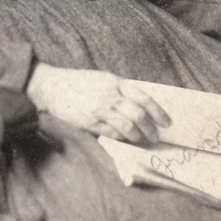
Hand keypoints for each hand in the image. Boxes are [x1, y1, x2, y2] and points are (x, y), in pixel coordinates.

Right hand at [27, 63, 170, 144]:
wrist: (54, 87)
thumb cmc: (79, 82)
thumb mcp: (103, 79)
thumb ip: (120, 90)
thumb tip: (139, 105)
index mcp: (116, 83)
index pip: (144, 98)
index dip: (158, 112)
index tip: (167, 122)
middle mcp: (110, 96)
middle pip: (138, 115)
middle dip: (150, 129)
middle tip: (156, 137)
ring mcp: (100, 110)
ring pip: (127, 128)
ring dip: (138, 137)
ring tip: (142, 141)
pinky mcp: (91, 123)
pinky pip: (112, 134)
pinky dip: (122, 139)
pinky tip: (126, 140)